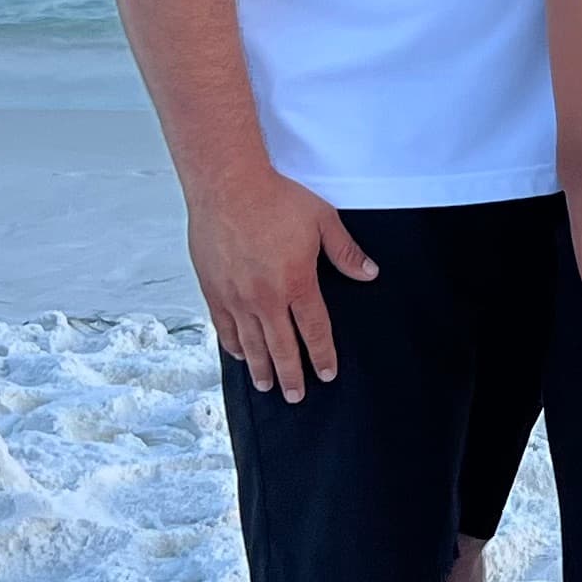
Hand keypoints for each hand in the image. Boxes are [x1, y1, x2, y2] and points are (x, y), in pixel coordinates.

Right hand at [187, 167, 378, 400]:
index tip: (327, 374)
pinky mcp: (212, 289)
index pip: (314, 330)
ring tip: (267, 386)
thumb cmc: (276, 198)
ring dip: (261, 368)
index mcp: (297, 283)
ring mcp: (236, 296)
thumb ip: (346, 253)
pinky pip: (224, 326)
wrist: (228, 186)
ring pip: (250, 343)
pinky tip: (240, 356)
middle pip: (281, 347)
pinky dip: (233, 345)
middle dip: (291, 375)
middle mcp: (265, 297)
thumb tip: (369, 274)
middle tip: (297, 396)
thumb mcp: (323, 221)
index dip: (322, 355)